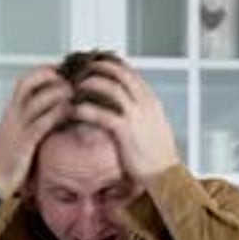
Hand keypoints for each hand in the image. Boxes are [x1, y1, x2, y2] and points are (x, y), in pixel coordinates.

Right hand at [0, 66, 70, 198]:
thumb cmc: (9, 162)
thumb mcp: (19, 136)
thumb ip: (34, 123)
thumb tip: (55, 116)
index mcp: (11, 113)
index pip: (24, 82)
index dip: (43, 72)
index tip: (62, 70)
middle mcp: (12, 115)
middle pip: (29, 83)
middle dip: (51, 77)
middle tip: (71, 80)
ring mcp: (17, 128)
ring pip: (38, 99)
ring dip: (58, 93)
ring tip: (74, 93)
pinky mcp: (24, 143)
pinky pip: (42, 122)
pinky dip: (58, 114)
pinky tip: (70, 112)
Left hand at [71, 60, 180, 183]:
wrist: (164, 174)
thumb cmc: (157, 156)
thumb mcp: (154, 126)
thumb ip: (142, 112)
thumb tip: (128, 106)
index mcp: (152, 101)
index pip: (131, 73)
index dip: (112, 65)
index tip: (97, 64)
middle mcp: (145, 103)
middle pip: (121, 73)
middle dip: (99, 67)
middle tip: (83, 69)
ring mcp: (136, 116)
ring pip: (111, 87)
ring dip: (90, 83)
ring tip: (76, 87)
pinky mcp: (125, 131)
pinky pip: (101, 113)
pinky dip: (85, 109)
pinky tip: (74, 110)